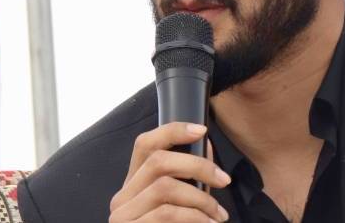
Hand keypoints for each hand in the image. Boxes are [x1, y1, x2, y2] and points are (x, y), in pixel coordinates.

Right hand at [109, 122, 230, 221]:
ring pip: (166, 187)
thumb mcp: (183, 204)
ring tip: (217, 216)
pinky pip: (168, 213)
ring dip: (201, 199)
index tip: (202, 130)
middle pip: (158, 161)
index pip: (144, 144)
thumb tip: (205, 143)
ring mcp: (122, 217)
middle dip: (198, 165)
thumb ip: (190, 178)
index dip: (173, 130)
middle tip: (223, 180)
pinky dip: (195, 218)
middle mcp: (121, 199)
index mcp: (133, 186)